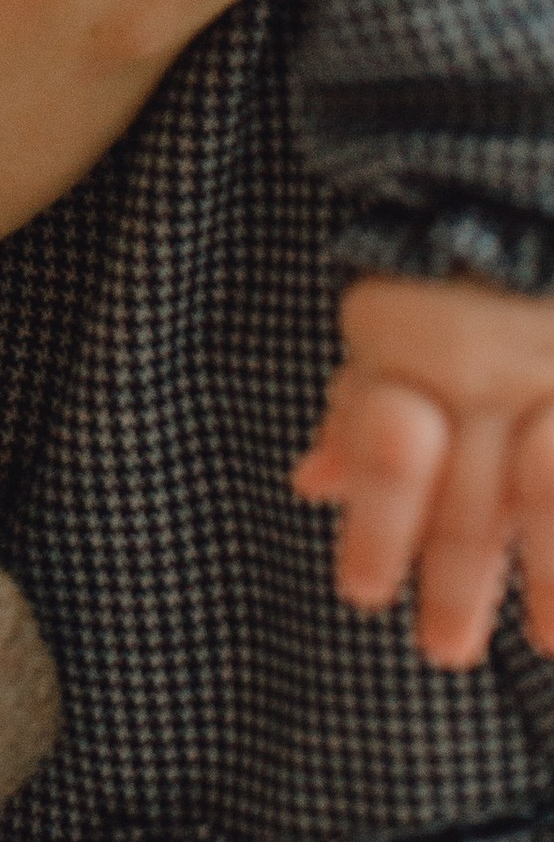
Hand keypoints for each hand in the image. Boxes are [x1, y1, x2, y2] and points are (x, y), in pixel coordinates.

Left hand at [293, 275, 553, 666]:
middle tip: (442, 650)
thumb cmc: (445, 270)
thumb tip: (311, 485)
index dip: (376, 527)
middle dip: (456, 581)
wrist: (525, 191)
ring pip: (550, 491)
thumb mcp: (386, 321)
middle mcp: (487, 366)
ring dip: (550, 578)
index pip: (391, 452)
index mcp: (412, 347)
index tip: (364, 596)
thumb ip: (357, 404)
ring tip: (543, 646)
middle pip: (470, 492)